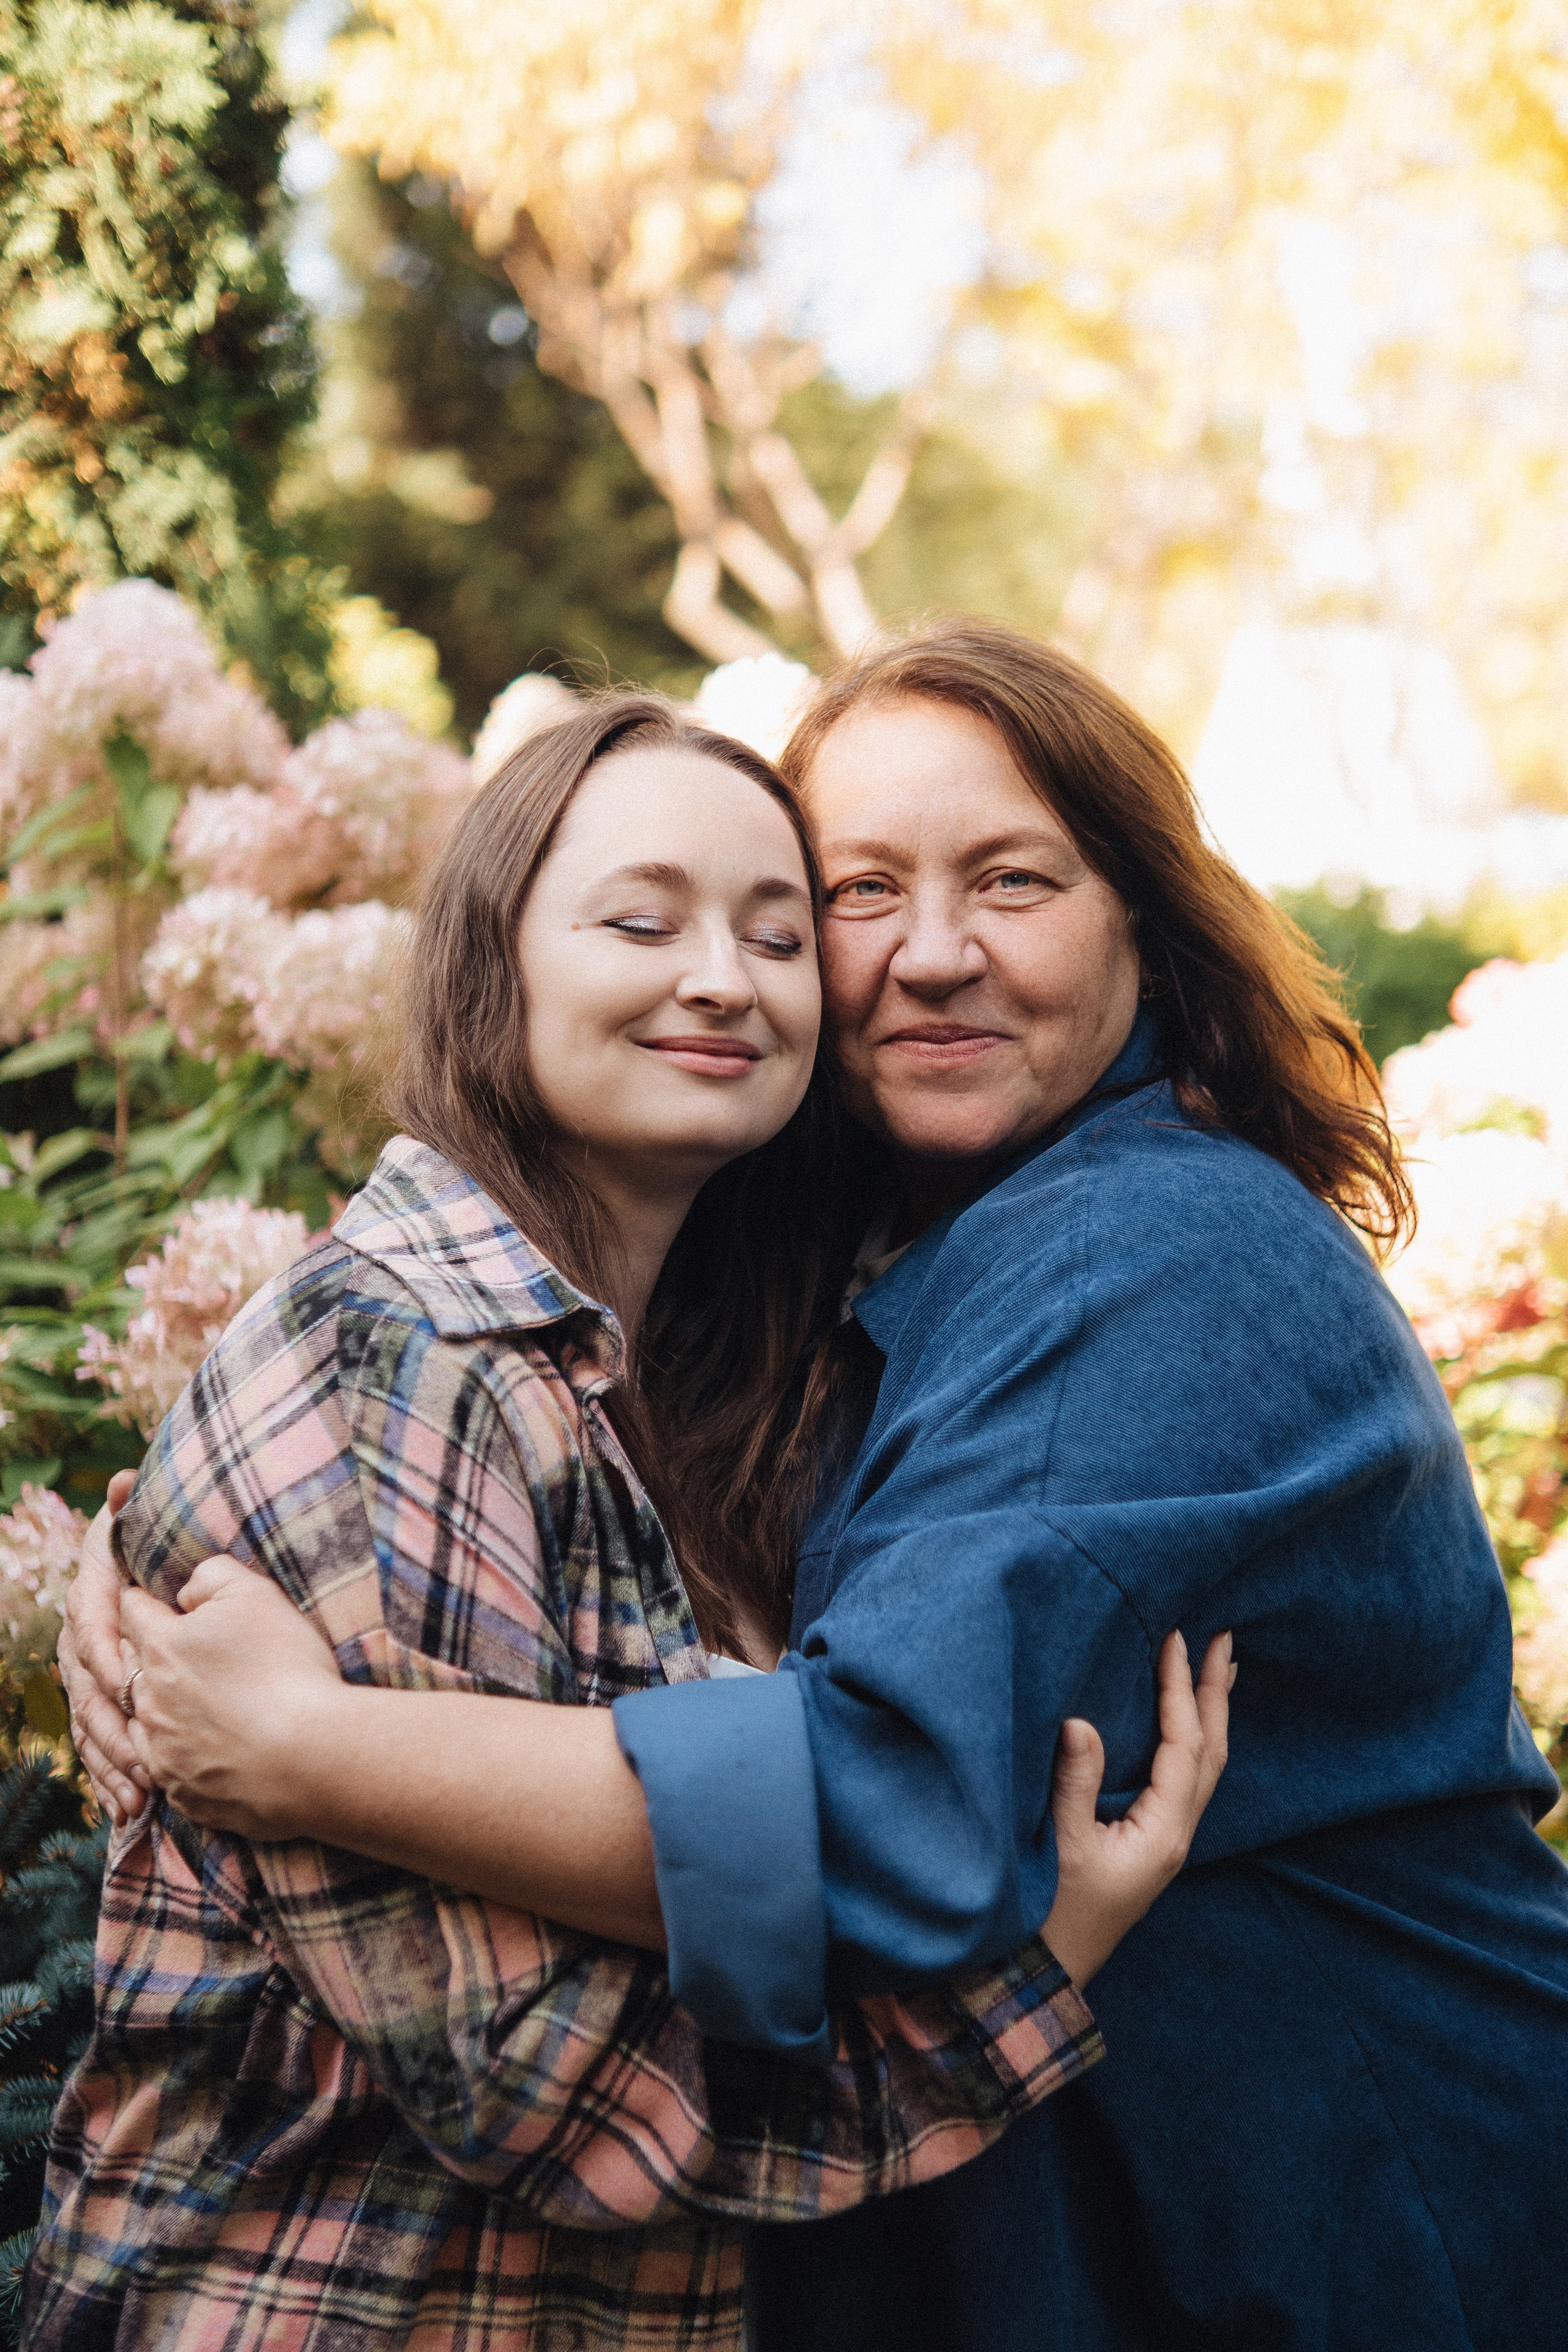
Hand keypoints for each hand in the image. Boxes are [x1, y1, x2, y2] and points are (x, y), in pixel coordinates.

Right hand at [59, 1469, 146, 1824]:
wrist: (149, 1568)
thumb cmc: (152, 1547)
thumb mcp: (143, 1527)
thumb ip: (131, 1508)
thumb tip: (123, 1480)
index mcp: (91, 1598)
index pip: (90, 1626)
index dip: (104, 1651)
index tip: (127, 1676)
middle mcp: (82, 1641)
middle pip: (88, 1690)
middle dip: (113, 1728)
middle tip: (142, 1758)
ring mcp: (88, 1679)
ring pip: (92, 1726)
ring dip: (112, 1764)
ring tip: (140, 1797)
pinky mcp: (103, 1706)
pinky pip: (99, 1747)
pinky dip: (110, 1779)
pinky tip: (127, 1809)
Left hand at [120, 1555, 343, 1838]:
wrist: (313, 1756)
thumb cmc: (287, 1666)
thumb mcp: (256, 1594)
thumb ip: (211, 1575)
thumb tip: (185, 1592)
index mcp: (161, 1647)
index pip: (131, 1611)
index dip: (146, 1599)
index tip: (161, 1599)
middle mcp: (148, 1701)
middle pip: (128, 1666)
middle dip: (146, 1653)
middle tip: (179, 1649)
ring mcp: (161, 1752)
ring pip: (141, 1720)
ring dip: (159, 1707)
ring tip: (193, 1703)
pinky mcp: (181, 1793)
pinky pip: (164, 1768)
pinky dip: (177, 1754)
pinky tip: (207, 1747)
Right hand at [1040, 1629, 1233, 1988]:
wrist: (1043, 1974)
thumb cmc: (1046, 1913)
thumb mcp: (1057, 1845)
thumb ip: (1072, 1784)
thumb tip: (1081, 1722)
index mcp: (1161, 1834)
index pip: (1183, 1746)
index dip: (1181, 1689)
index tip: (1177, 1638)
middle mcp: (1173, 1837)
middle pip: (1210, 1754)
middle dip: (1215, 1694)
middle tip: (1223, 1638)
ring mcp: (1164, 1843)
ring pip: (1203, 1768)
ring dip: (1209, 1714)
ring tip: (1217, 1669)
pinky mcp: (1149, 1845)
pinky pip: (1184, 1781)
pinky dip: (1190, 1740)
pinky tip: (1181, 1725)